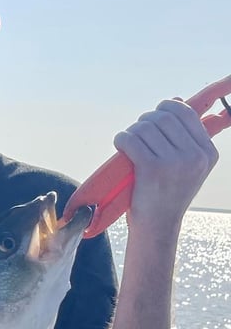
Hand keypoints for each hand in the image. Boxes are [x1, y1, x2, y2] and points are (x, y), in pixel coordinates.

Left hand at [113, 99, 218, 240]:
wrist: (157, 228)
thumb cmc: (166, 196)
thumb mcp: (187, 167)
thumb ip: (185, 137)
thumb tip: (178, 100)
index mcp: (207, 152)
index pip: (187, 113)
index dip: (167, 108)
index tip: (155, 116)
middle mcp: (195, 156)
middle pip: (164, 116)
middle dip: (146, 120)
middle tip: (138, 133)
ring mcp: (175, 162)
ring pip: (146, 126)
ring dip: (132, 131)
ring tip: (129, 143)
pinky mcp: (152, 169)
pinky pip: (131, 139)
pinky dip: (122, 139)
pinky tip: (120, 145)